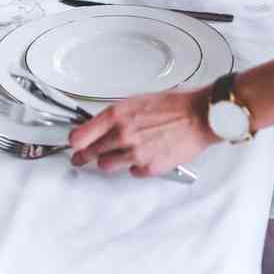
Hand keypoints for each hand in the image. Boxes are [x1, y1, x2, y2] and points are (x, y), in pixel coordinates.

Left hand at [68, 88, 218, 176]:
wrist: (199, 116)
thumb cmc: (174, 106)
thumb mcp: (137, 102)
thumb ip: (117, 116)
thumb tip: (102, 126)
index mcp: (117, 115)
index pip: (80, 135)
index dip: (74, 142)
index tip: (74, 144)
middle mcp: (123, 135)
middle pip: (90, 153)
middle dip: (84, 156)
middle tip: (80, 159)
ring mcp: (135, 153)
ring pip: (106, 166)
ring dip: (110, 161)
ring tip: (117, 155)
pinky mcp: (149, 167)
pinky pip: (132, 172)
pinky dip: (135, 166)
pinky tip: (143, 156)